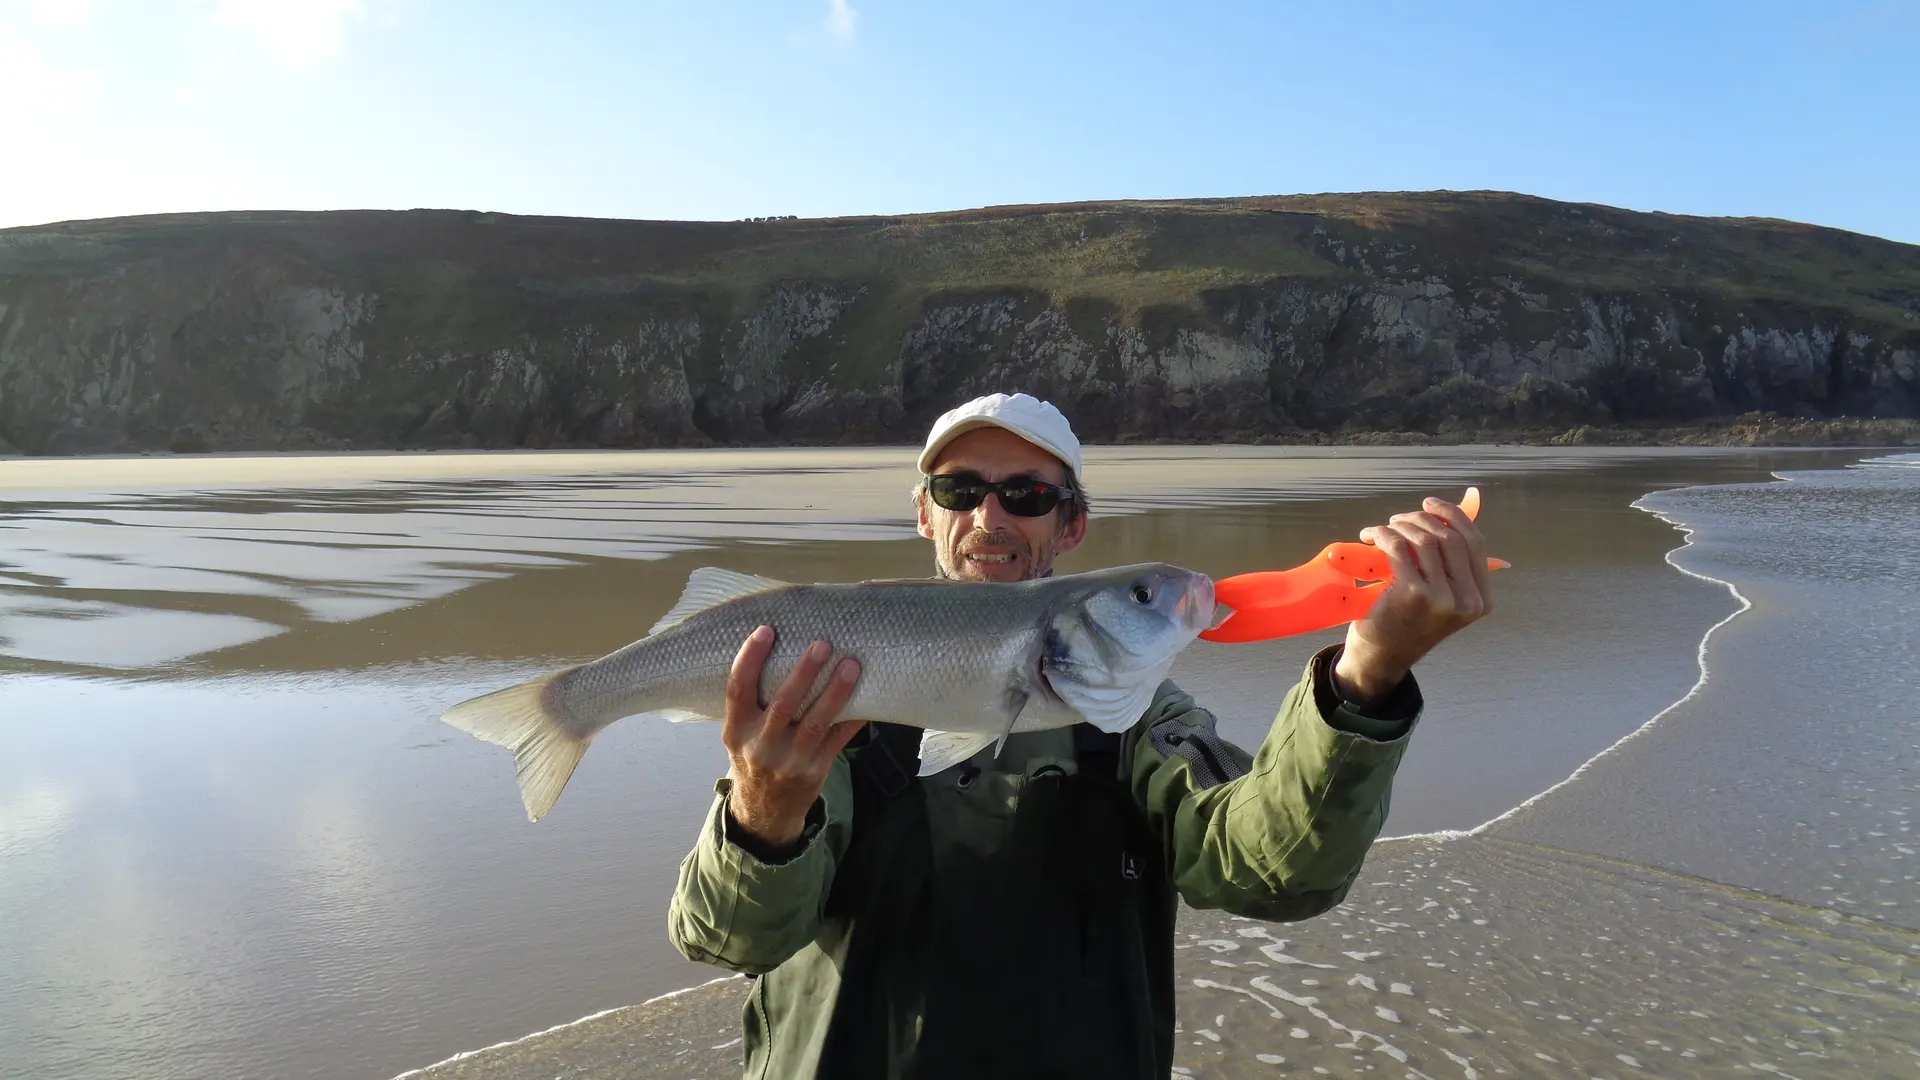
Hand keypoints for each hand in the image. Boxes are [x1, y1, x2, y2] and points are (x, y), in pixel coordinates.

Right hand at [722, 625, 864, 848]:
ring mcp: (789, 761)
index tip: (766, 630)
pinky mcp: (815, 771)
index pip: (737, 690)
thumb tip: (780, 650)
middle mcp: (760, 746)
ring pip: (816, 722)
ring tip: (851, 665)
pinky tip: (869, 698)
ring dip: (836, 692)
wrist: (765, 811)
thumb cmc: (754, 758)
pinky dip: (854, 718)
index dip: (750, 659)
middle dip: (804, 673)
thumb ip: (752, 704)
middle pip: (783, 704)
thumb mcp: (739, 735)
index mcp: (736, 731)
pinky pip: (838, 740)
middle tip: (822, 644)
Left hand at [1333, 494, 1493, 708]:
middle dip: (1422, 519)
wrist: (1380, 658)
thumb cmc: (1406, 622)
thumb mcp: (1440, 595)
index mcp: (1481, 600)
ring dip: (1400, 526)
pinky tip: (1371, 536)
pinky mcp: (1413, 594)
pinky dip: (1383, 534)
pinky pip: (1399, 547)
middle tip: (1398, 519)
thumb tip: (1467, 504)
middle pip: (1451, 537)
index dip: (1454, 516)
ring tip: (1383, 529)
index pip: (1475, 543)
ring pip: (1425, 539)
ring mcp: (1443, 598)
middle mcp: (1468, 601)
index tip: (1430, 503)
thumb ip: (1450, 560)